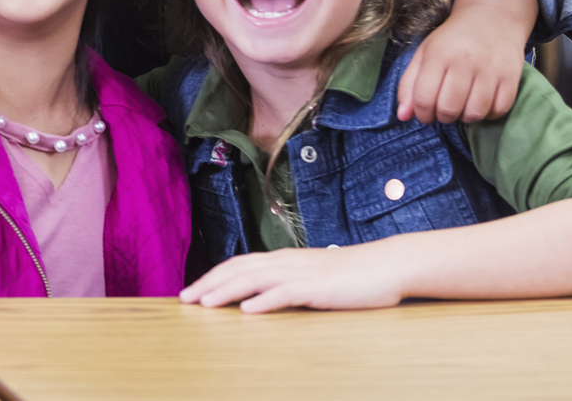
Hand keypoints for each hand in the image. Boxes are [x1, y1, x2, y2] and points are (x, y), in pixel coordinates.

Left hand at [180, 243, 409, 311]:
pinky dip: (265, 301)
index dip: (212, 276)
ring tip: (205, 304)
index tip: (191, 291)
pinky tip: (248, 311)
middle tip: (184, 299)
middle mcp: (287, 262)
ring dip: (227, 292)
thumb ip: (288, 283)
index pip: (238, 265)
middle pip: (238, 270)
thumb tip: (262, 297)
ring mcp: (302, 273)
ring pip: (255, 280)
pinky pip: (287, 293)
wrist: (388, 266)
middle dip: (209, 284)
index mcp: (283, 259)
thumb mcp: (312, 278)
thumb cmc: (351, 276)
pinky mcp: (319, 288)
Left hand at [400, 0, 531, 123]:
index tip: (425, 114)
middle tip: (444, 111)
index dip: (422, 114)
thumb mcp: (424, 54)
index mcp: (438, 54)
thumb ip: (409, 84)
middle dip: (443, 117)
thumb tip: (402, 116)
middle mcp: (464, 61)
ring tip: (462, 107)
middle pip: (449, 108)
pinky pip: (499, 110)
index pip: (424, 98)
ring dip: (466, 118)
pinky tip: (482, 104)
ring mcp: (490, 69)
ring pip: (475, 113)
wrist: (491, 19)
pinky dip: (489, 114)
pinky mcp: (511, 76)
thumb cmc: (452, 41)